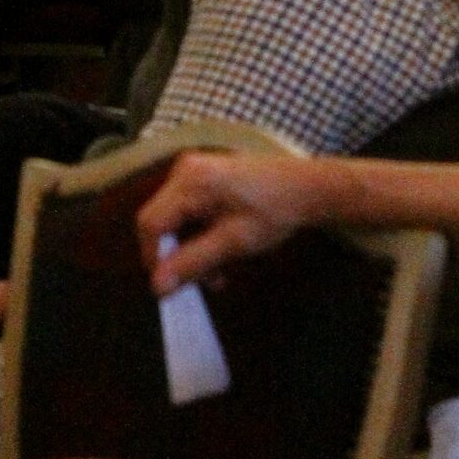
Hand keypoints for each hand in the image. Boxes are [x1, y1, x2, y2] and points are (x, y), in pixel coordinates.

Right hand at [135, 150, 326, 293]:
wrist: (308, 188)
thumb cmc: (274, 212)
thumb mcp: (234, 243)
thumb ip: (192, 263)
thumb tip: (156, 288)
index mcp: (189, 181)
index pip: (150, 223)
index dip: (154, 258)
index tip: (169, 288)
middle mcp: (184, 171)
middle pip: (161, 221)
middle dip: (178, 256)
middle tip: (206, 282)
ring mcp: (193, 171)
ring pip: (175, 220)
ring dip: (191, 250)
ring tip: (220, 274)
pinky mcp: (203, 176)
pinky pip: (187, 211)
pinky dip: (199, 235)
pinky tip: (220, 253)